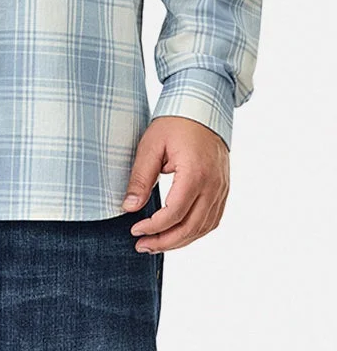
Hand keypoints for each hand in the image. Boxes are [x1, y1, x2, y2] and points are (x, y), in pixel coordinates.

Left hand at [120, 116, 229, 252]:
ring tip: (156, 244)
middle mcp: (213, 185)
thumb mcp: (151, 145)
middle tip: (142, 246)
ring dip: (180, 241)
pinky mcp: (223, 189)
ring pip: (204, 228)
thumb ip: (141, 177)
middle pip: (191, 227)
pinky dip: (195, 231)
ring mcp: (222, 188)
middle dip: (165, 241)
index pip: (175, 213)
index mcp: (195, 173)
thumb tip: (129, 207)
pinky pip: (212, 219)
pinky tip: (178, 233)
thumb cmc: (175, 123)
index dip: (153, 227)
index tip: (135, 230)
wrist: (203, 107)